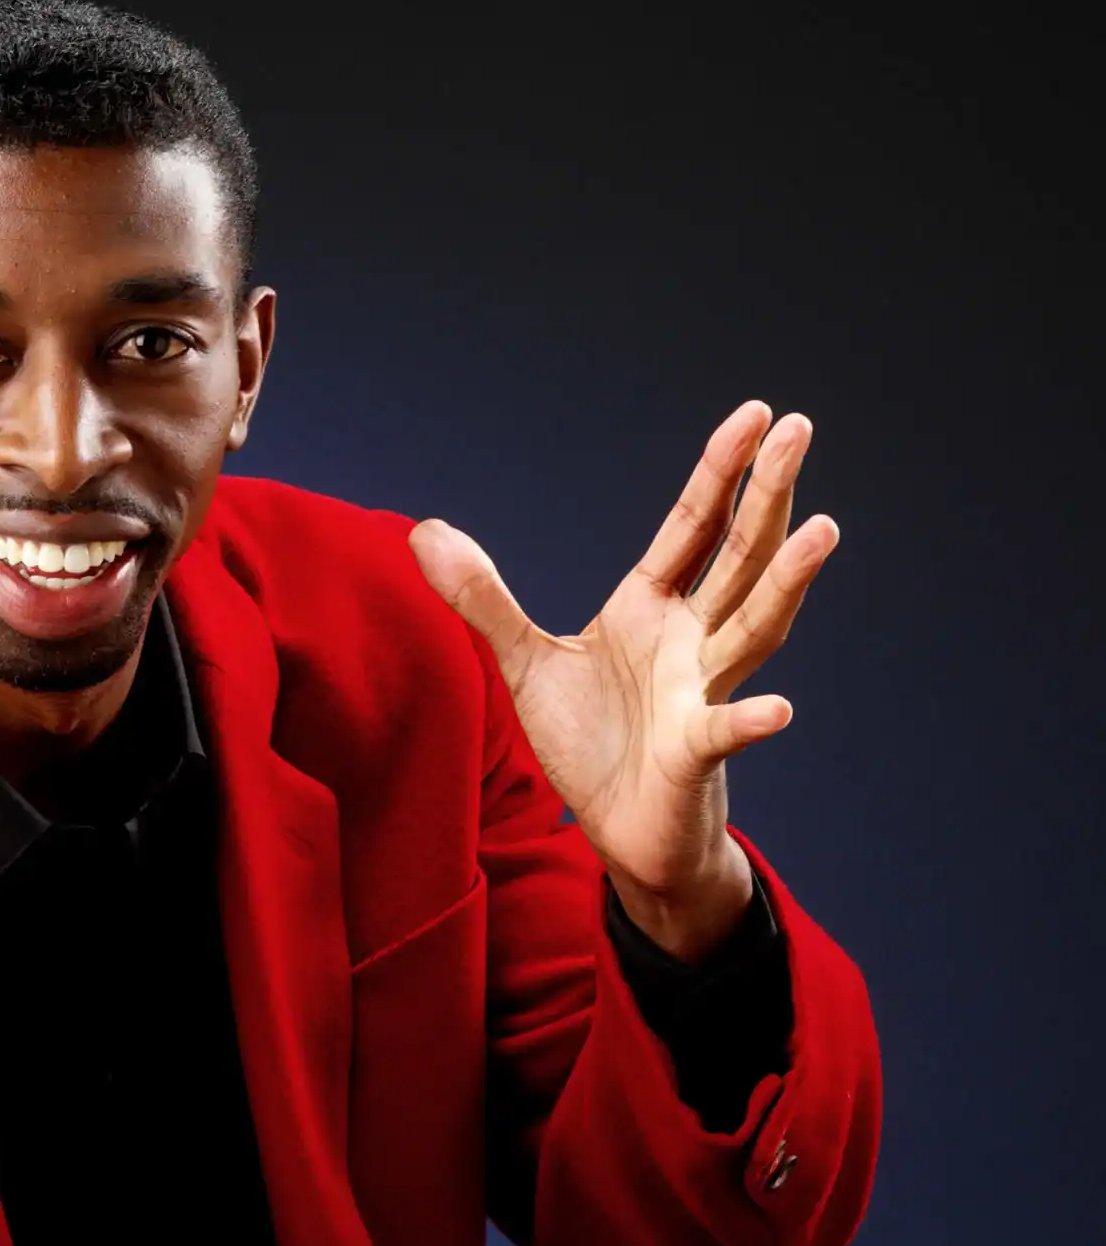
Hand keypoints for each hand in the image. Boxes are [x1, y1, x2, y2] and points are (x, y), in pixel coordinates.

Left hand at [408, 402, 837, 956]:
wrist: (622, 832)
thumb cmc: (592, 742)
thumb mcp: (526, 663)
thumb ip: (482, 598)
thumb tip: (423, 530)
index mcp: (652, 609)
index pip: (693, 526)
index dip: (721, 472)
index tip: (757, 413)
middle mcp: (691, 640)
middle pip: (738, 556)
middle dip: (768, 494)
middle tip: (801, 428)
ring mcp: (700, 694)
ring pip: (752, 628)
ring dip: (785, 582)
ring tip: (823, 530)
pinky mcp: (693, 755)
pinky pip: (723, 733)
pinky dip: (748, 721)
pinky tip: (777, 710)